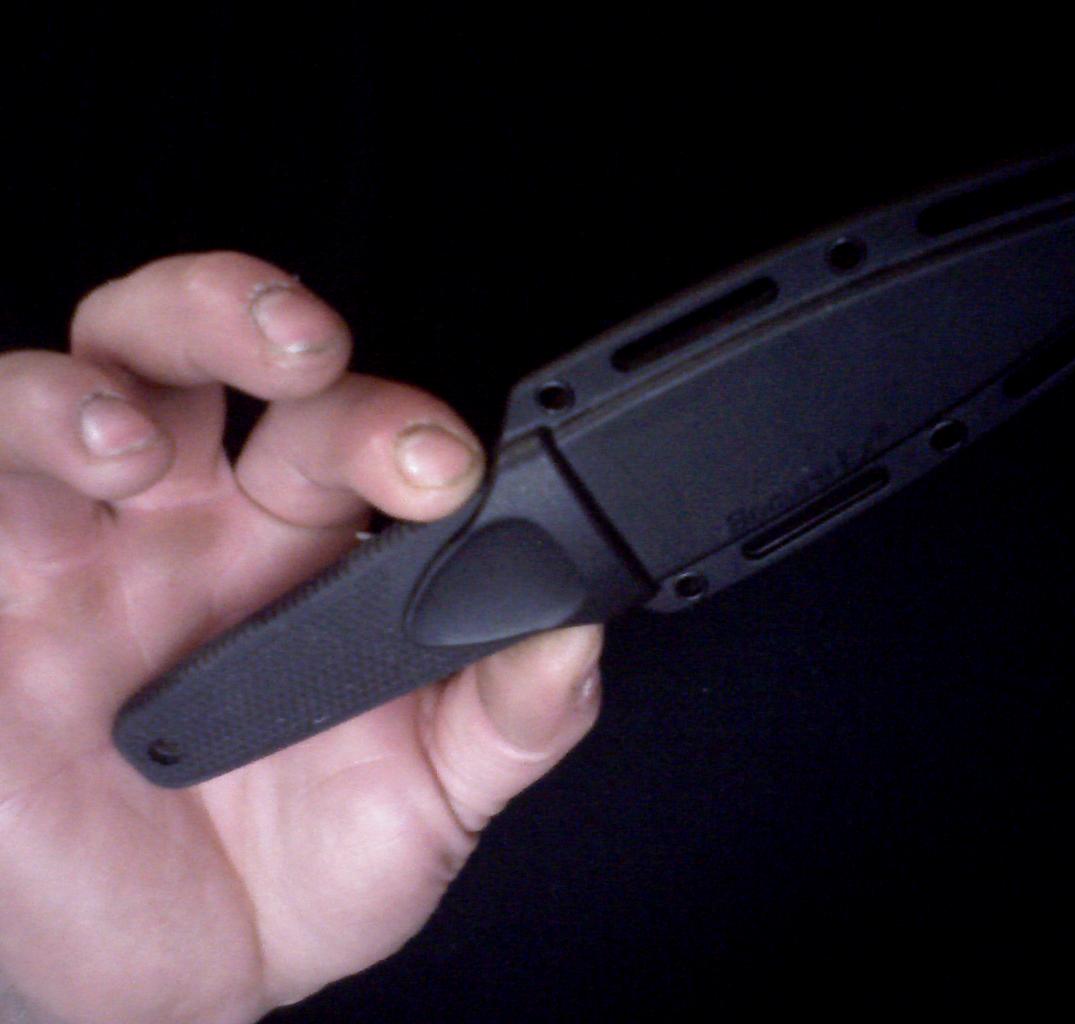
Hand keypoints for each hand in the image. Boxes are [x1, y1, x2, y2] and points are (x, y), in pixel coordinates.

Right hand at [0, 253, 603, 1023]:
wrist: (176, 978)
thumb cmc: (298, 872)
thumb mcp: (423, 801)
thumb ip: (505, 720)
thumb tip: (577, 639)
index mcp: (301, 548)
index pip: (342, 427)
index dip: (392, 423)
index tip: (442, 468)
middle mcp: (184, 523)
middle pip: (191, 350)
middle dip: (239, 317)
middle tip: (306, 354)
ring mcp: (69, 558)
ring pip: (53, 392)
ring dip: (87, 394)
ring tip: (136, 450)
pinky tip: (49, 512)